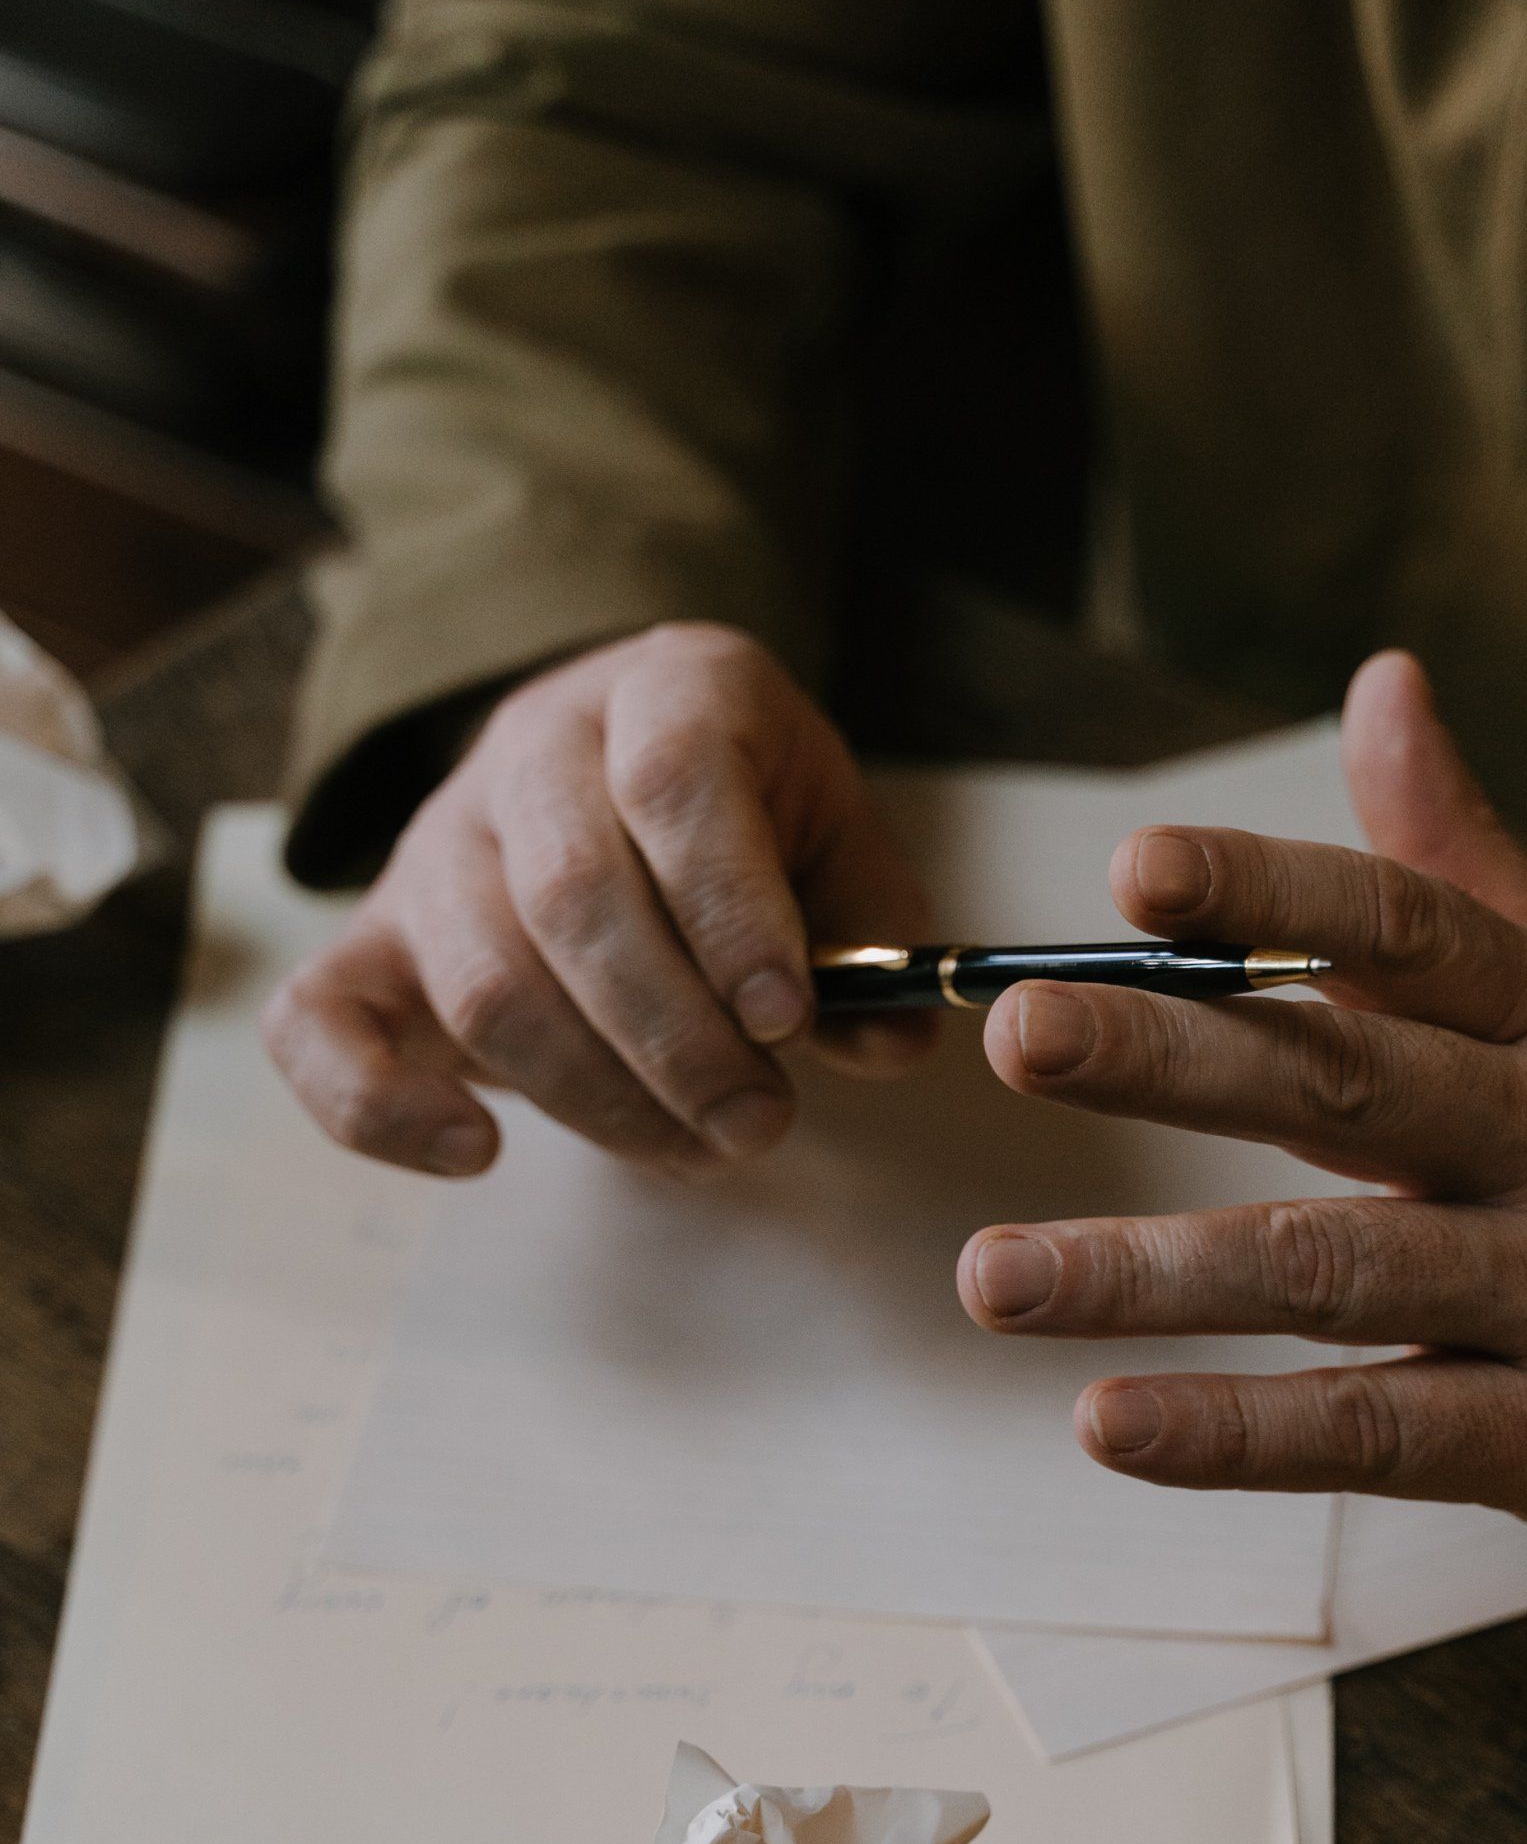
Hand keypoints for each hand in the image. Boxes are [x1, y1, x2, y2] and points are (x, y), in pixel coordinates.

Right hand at [265, 626, 932, 1175]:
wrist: (614, 772)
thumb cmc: (745, 822)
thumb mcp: (832, 840)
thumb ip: (873, 933)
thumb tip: (891, 1041)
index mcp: (662, 689)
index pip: (673, 780)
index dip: (730, 910)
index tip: (788, 1021)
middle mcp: (531, 748)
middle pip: (574, 895)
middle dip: (678, 1038)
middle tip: (761, 1126)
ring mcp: (434, 842)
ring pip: (485, 977)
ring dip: (595, 1092)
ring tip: (698, 1149)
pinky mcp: (368, 938)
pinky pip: (317, 1023)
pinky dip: (379, 1107)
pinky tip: (479, 1154)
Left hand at [956, 654, 1526, 1554]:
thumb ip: (1459, 855)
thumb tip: (1381, 686)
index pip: (1406, 931)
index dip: (1271, 894)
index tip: (1135, 870)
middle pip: (1349, 1083)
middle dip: (1174, 1055)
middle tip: (1019, 1035)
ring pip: (1337, 1270)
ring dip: (1155, 1274)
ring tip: (996, 1278)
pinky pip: (1376, 1430)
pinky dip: (1237, 1434)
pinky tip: (1111, 1424)